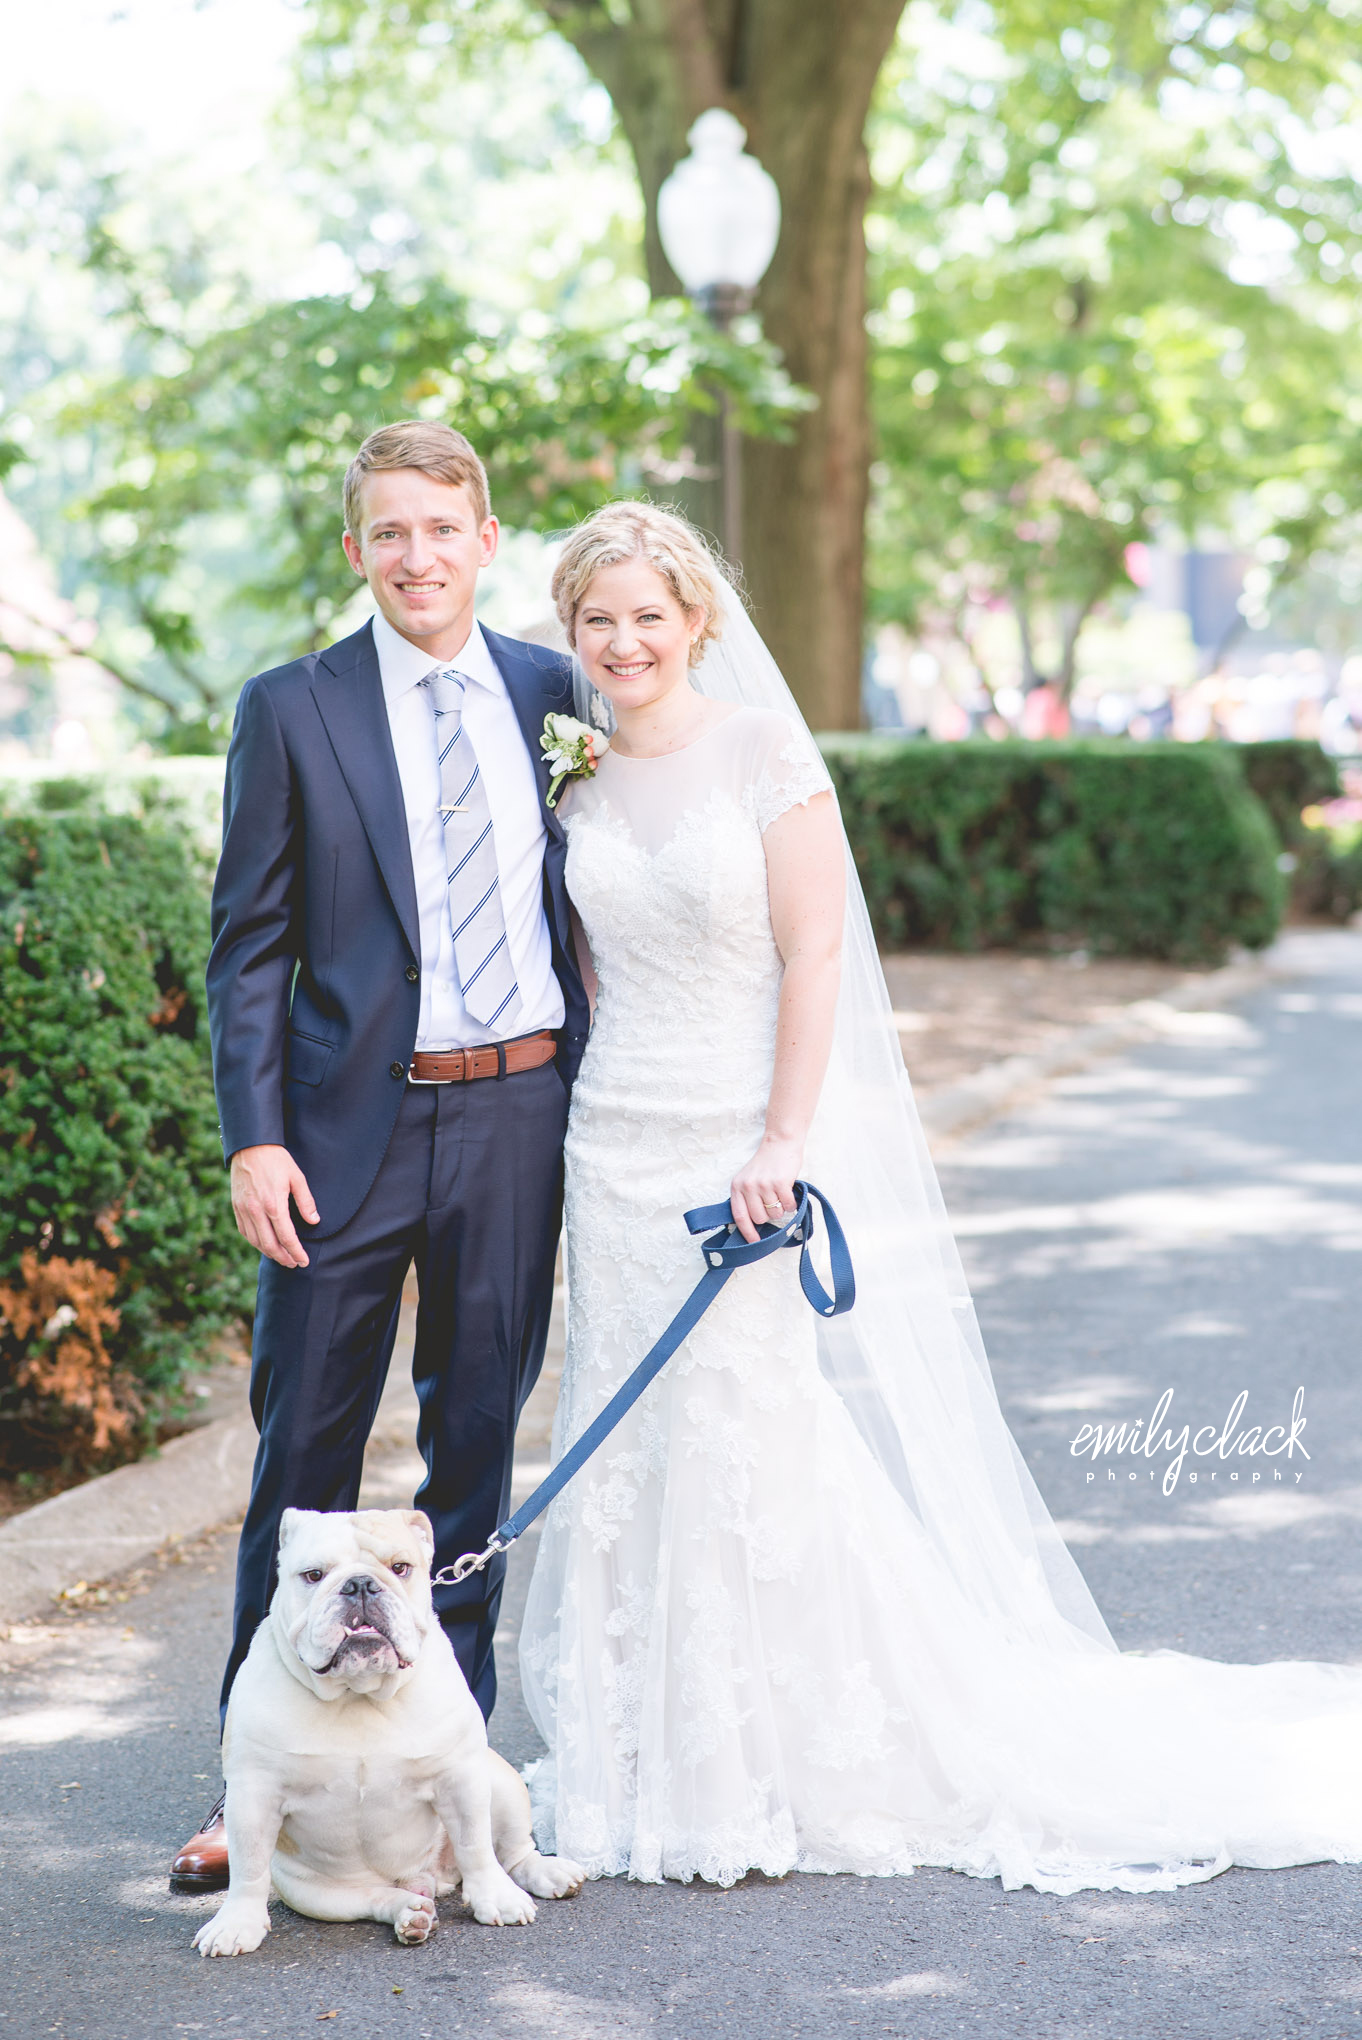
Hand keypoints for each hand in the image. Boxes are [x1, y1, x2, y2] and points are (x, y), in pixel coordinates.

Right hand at [230, 1145, 318, 1268]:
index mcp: (273, 1204)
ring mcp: (244, 1209)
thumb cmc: (276, 1160)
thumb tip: (314, 1221)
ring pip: (255, 1241)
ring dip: (269, 1253)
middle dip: (284, 1258)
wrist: (250, 1146)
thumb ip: (306, 1201)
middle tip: (294, 1263)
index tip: (304, 1261)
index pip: (286, 1237)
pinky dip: (255, 1242)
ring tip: (282, 1257)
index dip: (296, 1252)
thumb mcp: (297, 1177)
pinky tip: (264, 1245)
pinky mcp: (236, 1207)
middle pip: (270, 1244)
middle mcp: (256, 1210)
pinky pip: (245, 1232)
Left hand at [729, 1135, 800, 1245]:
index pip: (739, 1216)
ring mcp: (764, 1185)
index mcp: (737, 1186)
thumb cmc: (766, 1163)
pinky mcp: (780, 1183)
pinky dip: (791, 1203)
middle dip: (769, 1216)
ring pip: (775, 1214)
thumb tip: (753, 1224)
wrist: (780, 1142)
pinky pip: (788, 1206)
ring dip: (781, 1208)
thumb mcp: (748, 1178)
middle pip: (759, 1218)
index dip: (747, 1232)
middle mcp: (748, 1186)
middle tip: (773, 1203)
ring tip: (780, 1193)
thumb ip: (747, 1198)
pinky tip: (788, 1192)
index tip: (754, 1242)